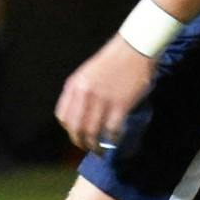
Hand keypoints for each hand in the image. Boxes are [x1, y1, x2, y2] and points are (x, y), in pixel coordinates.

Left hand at [55, 35, 156, 153]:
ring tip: (101, 151)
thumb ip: (83, 92)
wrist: (135, 48)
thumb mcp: (90, 73)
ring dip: (96, 146)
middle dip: (81, 142)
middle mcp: (85, 94)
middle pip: (76, 128)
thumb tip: (84, 116)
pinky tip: (115, 141)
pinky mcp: (120, 104)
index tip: (77, 134)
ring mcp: (102, 100)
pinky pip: (112, 130)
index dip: (69, 129)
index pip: (63, 116)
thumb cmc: (115, 59)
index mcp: (74, 85)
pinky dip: (113, 139)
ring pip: (93, 133)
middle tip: (89, 148)